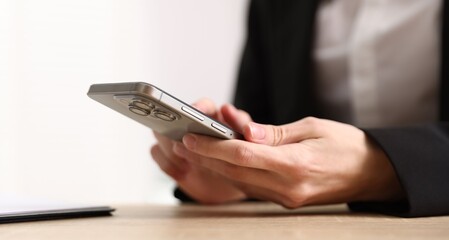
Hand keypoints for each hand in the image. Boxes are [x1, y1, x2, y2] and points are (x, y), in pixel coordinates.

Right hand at [150, 99, 251, 203]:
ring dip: (169, 146)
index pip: (204, 107)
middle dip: (175, 128)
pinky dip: (167, 163)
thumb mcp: (262, 146)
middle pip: (175, 118)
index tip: (193, 114)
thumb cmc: (250, 160)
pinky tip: (182, 173)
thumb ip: (260, 136)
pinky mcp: (171, 158)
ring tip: (184, 161)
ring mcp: (181, 142)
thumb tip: (251, 131)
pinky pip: (158, 154)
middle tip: (181, 140)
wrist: (239, 184)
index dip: (197, 108)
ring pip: (162, 134)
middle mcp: (196, 127)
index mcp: (218, 119)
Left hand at [176, 117, 404, 207]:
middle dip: (205, 158)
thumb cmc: (347, 145)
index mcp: (295, 164)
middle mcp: (288, 187)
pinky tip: (220, 163)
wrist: (371, 173)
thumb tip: (245, 133)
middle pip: (235, 172)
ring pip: (240, 182)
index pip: (242, 155)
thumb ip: (276, 133)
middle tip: (182, 142)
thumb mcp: (313, 127)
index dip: (213, 147)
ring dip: (214, 167)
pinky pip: (252, 188)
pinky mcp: (286, 200)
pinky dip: (233, 174)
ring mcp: (286, 198)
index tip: (191, 137)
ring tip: (195, 150)